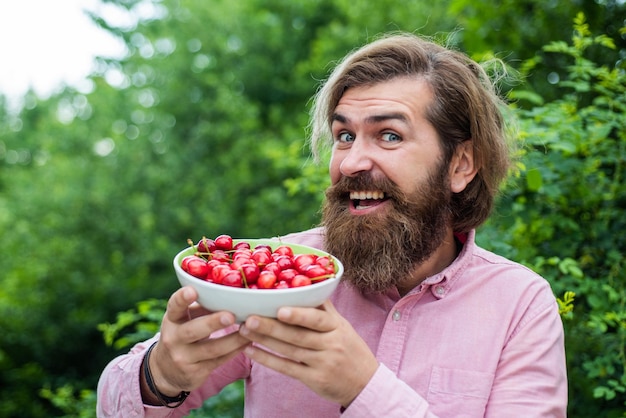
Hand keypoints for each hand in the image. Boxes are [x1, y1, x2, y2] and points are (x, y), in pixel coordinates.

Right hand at [147, 286, 250, 396]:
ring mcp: (183, 358)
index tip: (192, 290)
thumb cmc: (182, 334)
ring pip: (212, 349)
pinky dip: (236, 350)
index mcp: (172, 320)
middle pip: (193, 331)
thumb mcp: (183, 320)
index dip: (182, 298)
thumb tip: (230, 290)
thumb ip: (201, 307)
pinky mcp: (196, 373)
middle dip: (212, 323)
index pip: (174, 307)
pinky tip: (248, 342)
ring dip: (234, 339)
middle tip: (230, 316)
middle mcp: (173, 339)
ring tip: (250, 329)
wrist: (166, 371)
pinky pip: (220, 360)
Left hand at [238, 300, 377, 406]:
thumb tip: (305, 286)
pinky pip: (288, 368)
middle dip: (272, 326)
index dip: (299, 314)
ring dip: (265, 340)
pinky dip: (268, 360)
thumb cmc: (350, 349)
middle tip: (250, 317)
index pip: (317, 319)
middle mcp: (331, 344)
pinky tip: (252, 351)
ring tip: (244, 330)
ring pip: (290, 351)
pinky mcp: (314, 380)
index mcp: (337, 327)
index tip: (278, 308)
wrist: (366, 383)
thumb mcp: (343, 326)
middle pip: (298, 335)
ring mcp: (322, 363)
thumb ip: (324, 309)